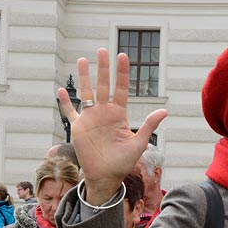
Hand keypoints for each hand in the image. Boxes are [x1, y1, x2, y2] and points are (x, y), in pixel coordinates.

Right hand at [58, 50, 167, 203]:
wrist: (107, 177)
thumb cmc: (124, 162)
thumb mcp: (139, 144)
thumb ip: (148, 126)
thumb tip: (164, 110)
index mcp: (119, 114)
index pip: (120, 89)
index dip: (121, 73)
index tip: (123, 56)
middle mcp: (104, 113)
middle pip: (103, 85)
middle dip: (103, 68)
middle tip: (102, 50)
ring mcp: (90, 119)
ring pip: (86, 93)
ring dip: (84, 77)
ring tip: (83, 60)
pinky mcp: (78, 128)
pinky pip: (70, 112)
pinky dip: (66, 102)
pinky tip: (62, 90)